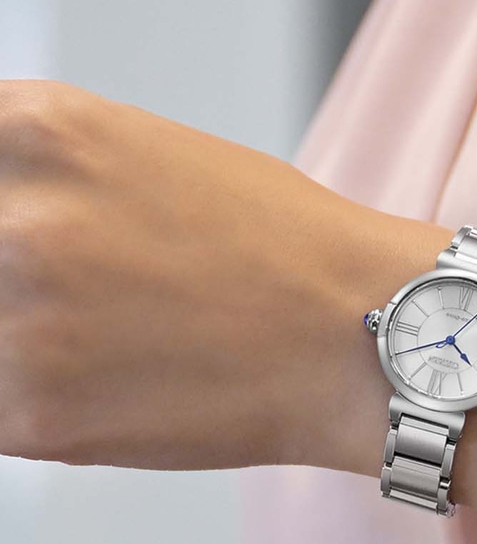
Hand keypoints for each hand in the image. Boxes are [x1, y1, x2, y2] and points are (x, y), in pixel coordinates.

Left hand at [0, 79, 476, 519]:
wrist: (373, 338)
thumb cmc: (288, 251)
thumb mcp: (144, 157)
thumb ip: (41, 177)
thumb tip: (0, 224)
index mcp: (41, 127)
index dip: (3, 213)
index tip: (22, 233)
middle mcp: (13, 216)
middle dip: (17, 283)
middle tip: (93, 301)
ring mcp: (18, 320)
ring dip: (24, 345)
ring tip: (106, 346)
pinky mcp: (34, 415)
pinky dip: (39, 405)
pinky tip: (115, 388)